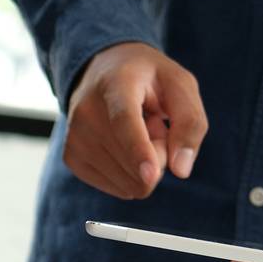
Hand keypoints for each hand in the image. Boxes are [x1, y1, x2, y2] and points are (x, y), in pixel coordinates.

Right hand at [66, 42, 208, 198]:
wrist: (102, 73)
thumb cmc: (148, 80)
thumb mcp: (180, 85)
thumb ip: (191, 123)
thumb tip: (181, 170)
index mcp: (116, 85)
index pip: (125, 122)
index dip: (139, 151)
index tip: (151, 176)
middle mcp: (86, 112)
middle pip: (134, 163)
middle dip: (160, 154)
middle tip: (153, 123)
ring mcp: (75, 138)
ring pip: (129, 183)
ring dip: (144, 165)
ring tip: (137, 132)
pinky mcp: (71, 159)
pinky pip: (119, 188)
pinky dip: (130, 173)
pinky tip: (124, 145)